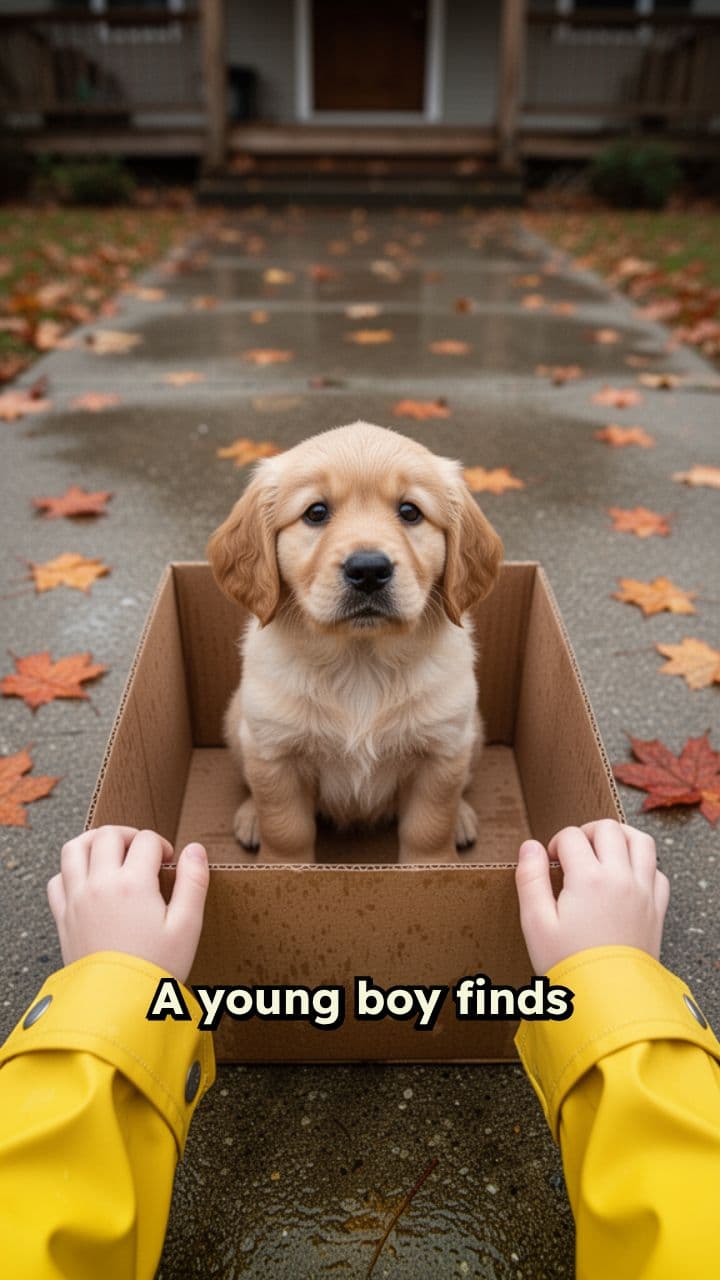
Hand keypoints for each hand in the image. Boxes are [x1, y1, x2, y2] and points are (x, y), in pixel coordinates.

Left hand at [47, 826, 208, 983]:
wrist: (118, 1006)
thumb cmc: (156, 969)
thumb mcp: (188, 926)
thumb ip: (194, 883)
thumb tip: (195, 849)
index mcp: (133, 884)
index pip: (147, 841)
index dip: (162, 845)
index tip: (169, 862)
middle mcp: (100, 884)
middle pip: (108, 835)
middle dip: (129, 835)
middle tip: (142, 851)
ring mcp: (76, 900)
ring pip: (74, 848)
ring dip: (94, 841)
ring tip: (110, 851)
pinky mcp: (63, 917)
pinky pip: (57, 880)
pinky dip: (70, 871)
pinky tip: (87, 880)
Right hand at [515, 819, 669, 974]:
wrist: (608, 1000)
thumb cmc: (569, 964)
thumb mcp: (535, 923)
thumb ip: (530, 879)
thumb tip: (530, 847)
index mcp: (589, 878)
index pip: (571, 837)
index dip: (555, 844)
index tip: (549, 863)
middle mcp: (621, 877)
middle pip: (608, 828)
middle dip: (586, 832)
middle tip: (574, 851)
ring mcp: (644, 891)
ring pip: (640, 841)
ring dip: (620, 836)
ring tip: (604, 849)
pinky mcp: (657, 909)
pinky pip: (657, 871)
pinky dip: (643, 864)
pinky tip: (627, 876)